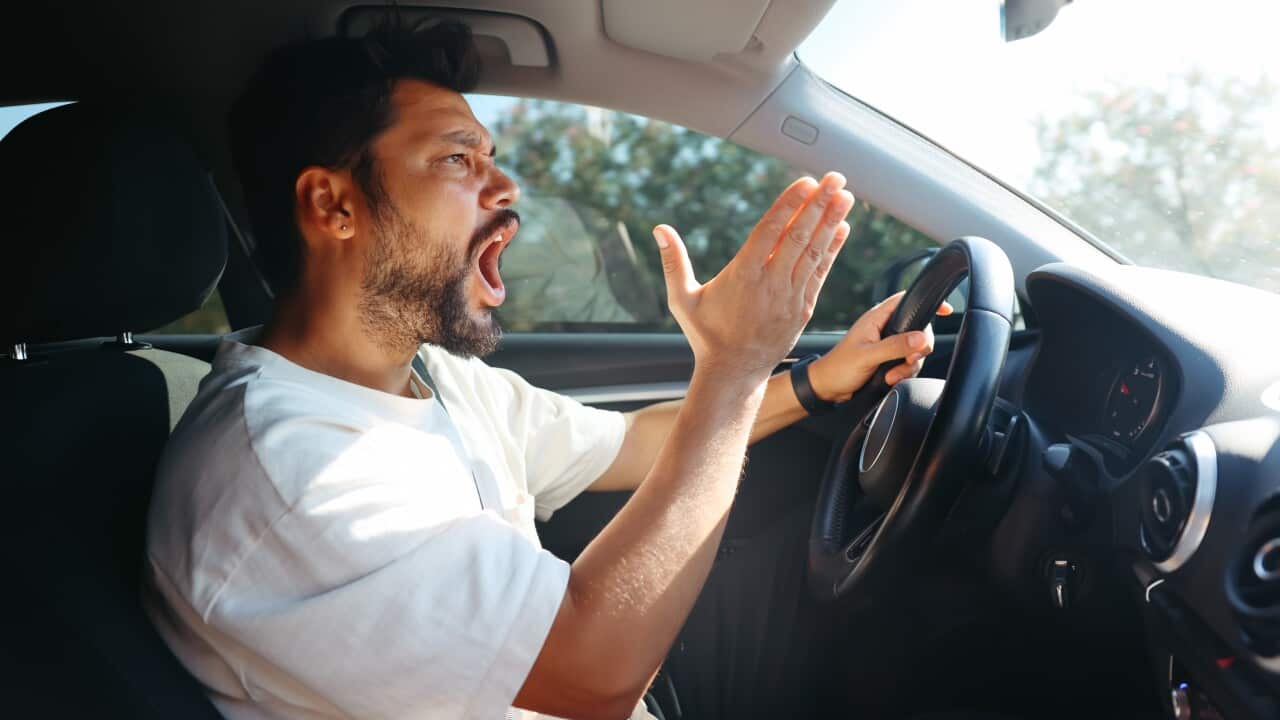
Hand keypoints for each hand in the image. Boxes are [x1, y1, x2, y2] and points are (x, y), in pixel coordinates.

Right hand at [653, 173, 854, 383]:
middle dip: (819, 204)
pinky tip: (842, 229)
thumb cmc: (705, 335)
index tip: (806, 182)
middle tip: (836, 178)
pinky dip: (832, 249)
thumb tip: (659, 229)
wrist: (733, 373)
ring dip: (831, 222)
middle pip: (799, 236)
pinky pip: (820, 273)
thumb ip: (674, 262)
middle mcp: (771, 283)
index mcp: (742, 275)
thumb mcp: (682, 299)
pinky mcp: (802, 309)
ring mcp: (790, 297)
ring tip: (846, 196)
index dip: (790, 204)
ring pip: (815, 252)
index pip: (771, 231)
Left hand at [808, 291, 953, 402]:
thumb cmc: (839, 368)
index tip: (946, 310)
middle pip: (918, 330)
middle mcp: (884, 328)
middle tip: (908, 360)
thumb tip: (920, 339)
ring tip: (892, 375)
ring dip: (908, 365)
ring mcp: (887, 344)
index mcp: (877, 318)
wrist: (827, 388)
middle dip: (918, 349)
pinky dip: (904, 372)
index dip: (926, 302)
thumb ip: (894, 346)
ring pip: (915, 350)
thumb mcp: (868, 356)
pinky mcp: (888, 359)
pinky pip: (908, 363)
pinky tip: (890, 378)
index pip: (906, 300)